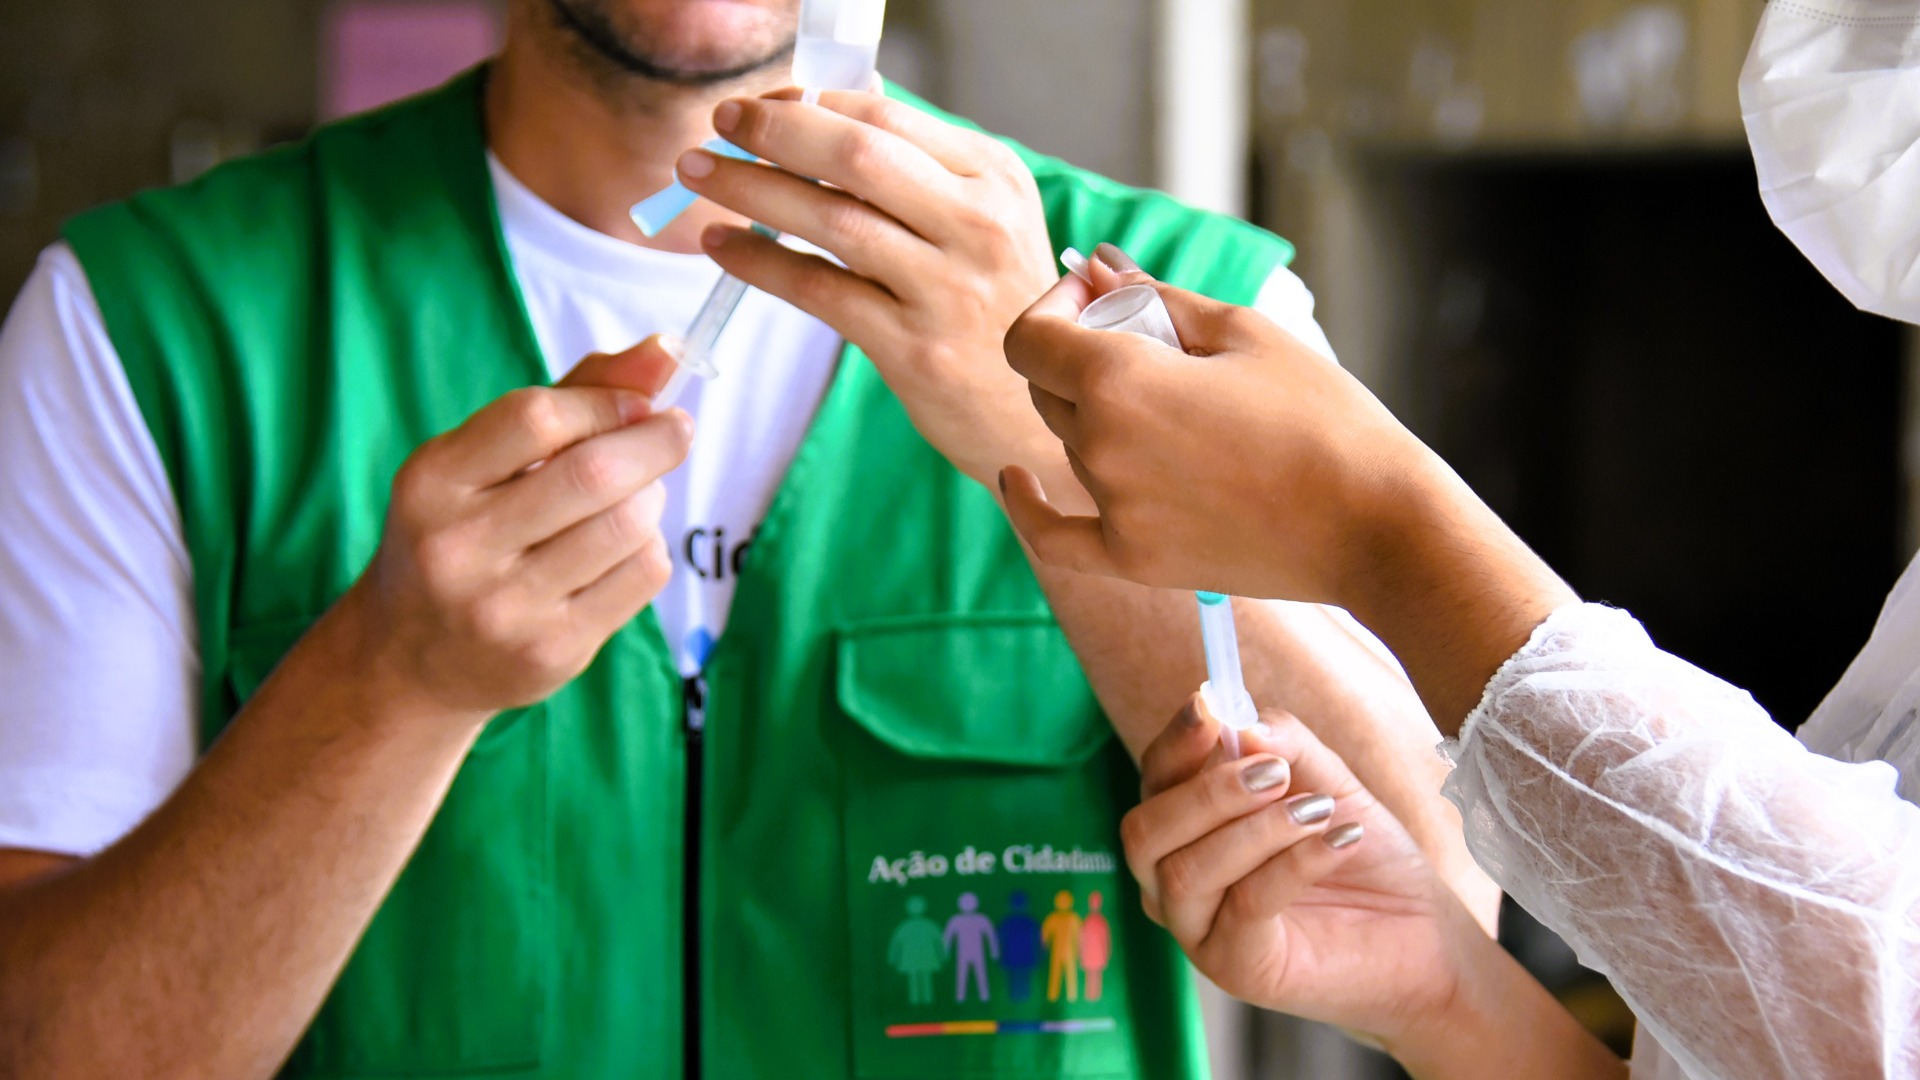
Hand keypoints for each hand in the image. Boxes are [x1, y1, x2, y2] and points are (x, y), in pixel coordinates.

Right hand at [343, 337, 692, 718]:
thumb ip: (571, 399)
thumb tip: (666, 350)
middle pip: (593, 474)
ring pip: (626, 527)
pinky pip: (641, 577)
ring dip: (652, 498)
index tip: (640, 402)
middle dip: (655, 442)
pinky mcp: (552, 651)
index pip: (536, 418)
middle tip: (676, 432)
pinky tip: (624, 548)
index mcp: (432, 482)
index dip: (606, 402)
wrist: (409, 658)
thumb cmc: (464, 533)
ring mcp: (505, 607)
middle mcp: (459, 546)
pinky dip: (650, 548)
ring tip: (638, 495)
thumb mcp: (483, 462)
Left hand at [674, 88, 1063, 488]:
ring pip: (831, 219)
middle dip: (774, 130)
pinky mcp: (915, 349)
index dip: (811, 103)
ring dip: (751, 188)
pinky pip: (819, 290)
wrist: (1035, 415)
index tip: (761, 104)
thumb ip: (918, 167)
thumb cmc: (995, 309)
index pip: (888, 118)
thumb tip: (823, 108)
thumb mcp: (985, 221)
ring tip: (698, 173)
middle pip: (857, 155)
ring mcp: (948, 289)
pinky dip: (760, 262)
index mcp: (995, 178)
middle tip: (720, 121)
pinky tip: (721, 246)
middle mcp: (978, 225)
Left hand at [998, 260, 1579, 728]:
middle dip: (1078, 352)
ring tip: (1181, 408)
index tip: (1093, 298)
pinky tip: (1014, 478)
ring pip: (1071, 445)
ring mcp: (1113, 511)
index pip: (1031, 337)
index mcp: (1119, 382)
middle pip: (1047, 388)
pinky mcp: (1133, 561)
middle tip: (1147, 343)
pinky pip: (1053, 536)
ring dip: (1098, 416)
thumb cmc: (1324, 418)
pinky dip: (1028, 505)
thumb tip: (1098, 267)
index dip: (1053, 307)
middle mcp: (1101, 448)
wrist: (1376, 525)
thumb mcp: (1242, 333)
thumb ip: (1153, 297)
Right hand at [1125, 694, 1485, 1048]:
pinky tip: (1341, 840)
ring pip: (1187, 871)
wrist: (1420, 935)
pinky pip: (1246, 905)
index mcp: (1186, 831)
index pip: (1154, 782)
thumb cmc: (1362, 857)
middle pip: (1145, 832)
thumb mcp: (1329, 784)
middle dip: (1207, 793)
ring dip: (1256, 830)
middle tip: (1275, 774)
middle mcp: (1174, 882)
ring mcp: (1200, 931)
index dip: (1175, 743)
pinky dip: (1295, 863)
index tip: (1210, 706)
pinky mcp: (1238, 968)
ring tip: (1320, 810)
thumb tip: (1246, 724)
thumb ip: (1287, 750)